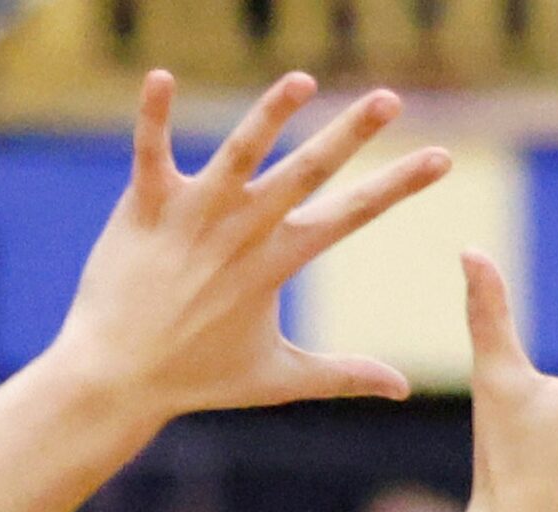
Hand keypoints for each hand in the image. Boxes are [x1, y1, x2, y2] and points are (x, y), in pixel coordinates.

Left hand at [48, 71, 451, 424]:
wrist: (116, 378)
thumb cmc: (197, 379)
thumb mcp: (279, 378)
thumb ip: (344, 374)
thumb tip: (402, 389)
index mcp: (276, 262)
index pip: (352, 214)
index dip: (399, 185)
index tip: (442, 158)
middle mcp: (241, 232)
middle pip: (306, 172)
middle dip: (350, 133)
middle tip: (389, 98)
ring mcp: (193, 215)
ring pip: (238, 153)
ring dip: (268, 114)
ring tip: (300, 80)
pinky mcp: (146, 206)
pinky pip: (151, 151)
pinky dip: (153, 114)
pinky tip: (160, 76)